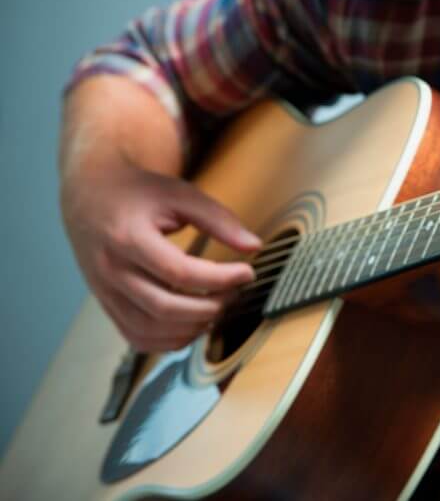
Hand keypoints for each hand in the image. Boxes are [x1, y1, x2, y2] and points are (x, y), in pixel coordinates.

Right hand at [61, 160, 260, 351]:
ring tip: (220, 306)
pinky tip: (195, 322)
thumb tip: (254, 246)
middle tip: (236, 292)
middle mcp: (111, 270)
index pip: (178, 272)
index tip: (247, 272)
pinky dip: (170, 340)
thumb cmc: (139, 192)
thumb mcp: (180, 194)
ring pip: (150, 330)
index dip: (219, 278)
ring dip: (192, 327)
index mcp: (127, 238)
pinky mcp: (107, 305)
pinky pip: (138, 337)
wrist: (91, 195)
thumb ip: (219, 220)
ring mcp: (105, 292)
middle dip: (210, 307)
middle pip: (165, 308)